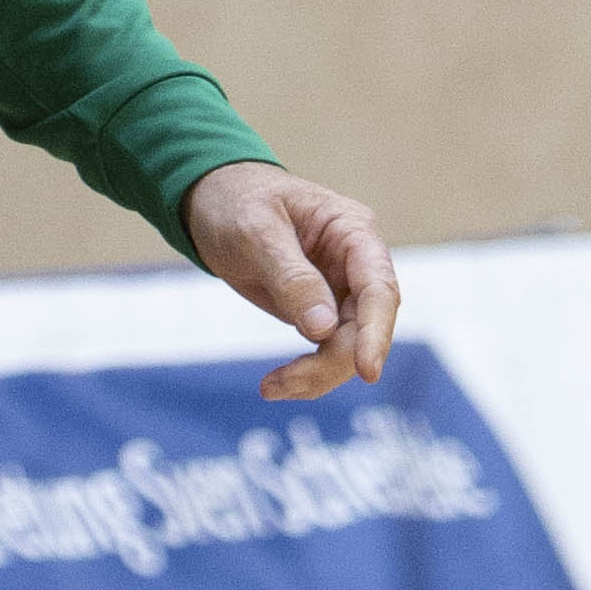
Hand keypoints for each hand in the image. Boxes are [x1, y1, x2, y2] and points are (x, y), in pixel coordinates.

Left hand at [185, 165, 398, 400]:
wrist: (211, 201)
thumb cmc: (236, 202)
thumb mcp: (255, 232)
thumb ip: (291, 277)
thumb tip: (323, 329)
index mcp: (352, 231)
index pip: (379, 288)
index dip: (376, 332)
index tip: (367, 371)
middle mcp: (355, 264)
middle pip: (364, 326)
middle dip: (331, 362)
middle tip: (282, 383)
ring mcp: (339, 290)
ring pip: (348, 347)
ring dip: (317, 375)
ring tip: (271, 387)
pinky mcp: (319, 312)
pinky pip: (326, 351)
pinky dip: (306, 373)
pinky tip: (275, 384)